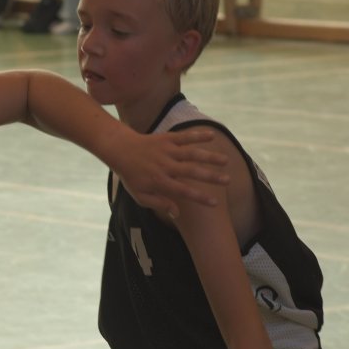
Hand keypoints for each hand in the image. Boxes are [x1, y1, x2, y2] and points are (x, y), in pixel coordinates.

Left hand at [111, 127, 228, 218]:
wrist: (120, 150)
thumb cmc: (132, 175)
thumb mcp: (139, 195)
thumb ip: (158, 203)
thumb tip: (177, 213)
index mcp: (159, 181)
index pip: (182, 191)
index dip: (199, 197)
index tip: (215, 203)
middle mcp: (164, 165)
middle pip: (191, 171)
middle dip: (210, 176)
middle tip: (228, 181)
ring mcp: (166, 151)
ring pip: (191, 153)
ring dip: (209, 156)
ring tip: (225, 160)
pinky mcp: (167, 138)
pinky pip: (184, 137)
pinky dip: (197, 135)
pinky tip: (212, 135)